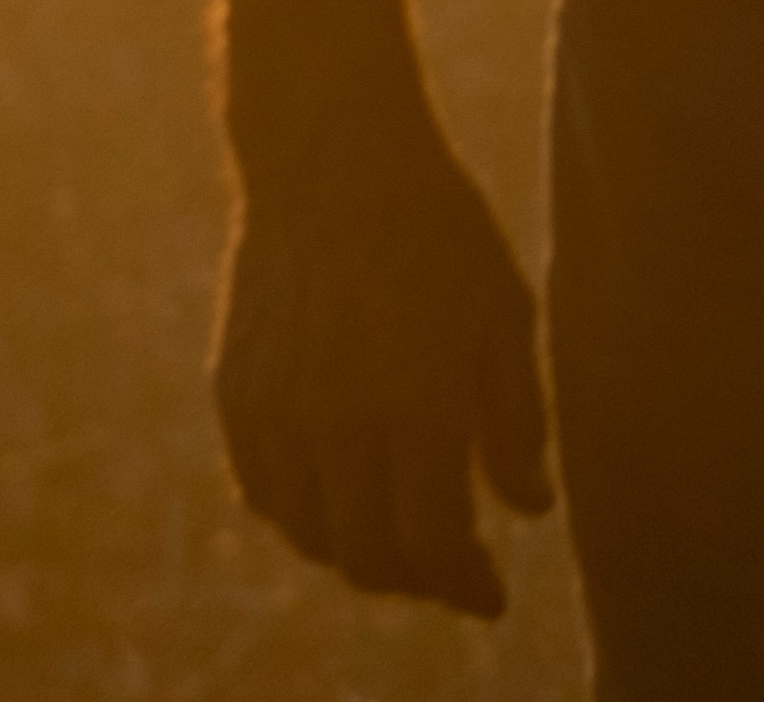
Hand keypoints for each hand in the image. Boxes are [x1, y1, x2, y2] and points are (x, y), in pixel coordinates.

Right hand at [212, 94, 550, 616]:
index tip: (491, 599)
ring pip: (309, 535)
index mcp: (415, 405)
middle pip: (366, 556)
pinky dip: (303, 519)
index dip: (463, 585)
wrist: (330, 164)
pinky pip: (264, 493)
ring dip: (358, 557)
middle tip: (452, 576)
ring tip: (402, 547)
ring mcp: (276, 413)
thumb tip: (528, 511)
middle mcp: (337, 423)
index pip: (432, 543)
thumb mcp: (506, 314)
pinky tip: (340, 507)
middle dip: (416, 582)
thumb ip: (516, 420)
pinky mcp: (235, 395)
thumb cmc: (441, 233)